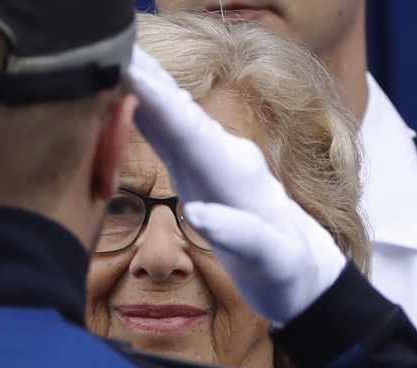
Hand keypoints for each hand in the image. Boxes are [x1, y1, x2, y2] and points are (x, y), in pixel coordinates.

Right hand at [127, 45, 345, 326]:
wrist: (308, 275)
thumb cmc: (290, 272)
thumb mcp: (273, 262)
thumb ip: (239, 235)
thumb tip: (196, 214)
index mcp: (235, 173)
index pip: (187, 128)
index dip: (155, 100)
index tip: (128, 70)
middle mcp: (223, 157)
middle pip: (176, 111)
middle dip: (143, 77)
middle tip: (108, 44)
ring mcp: (213, 162)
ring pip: (170, 118)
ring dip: (141, 88)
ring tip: (110, 59)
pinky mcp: (202, 173)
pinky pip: (168, 136)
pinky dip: (145, 114)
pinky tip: (125, 99)